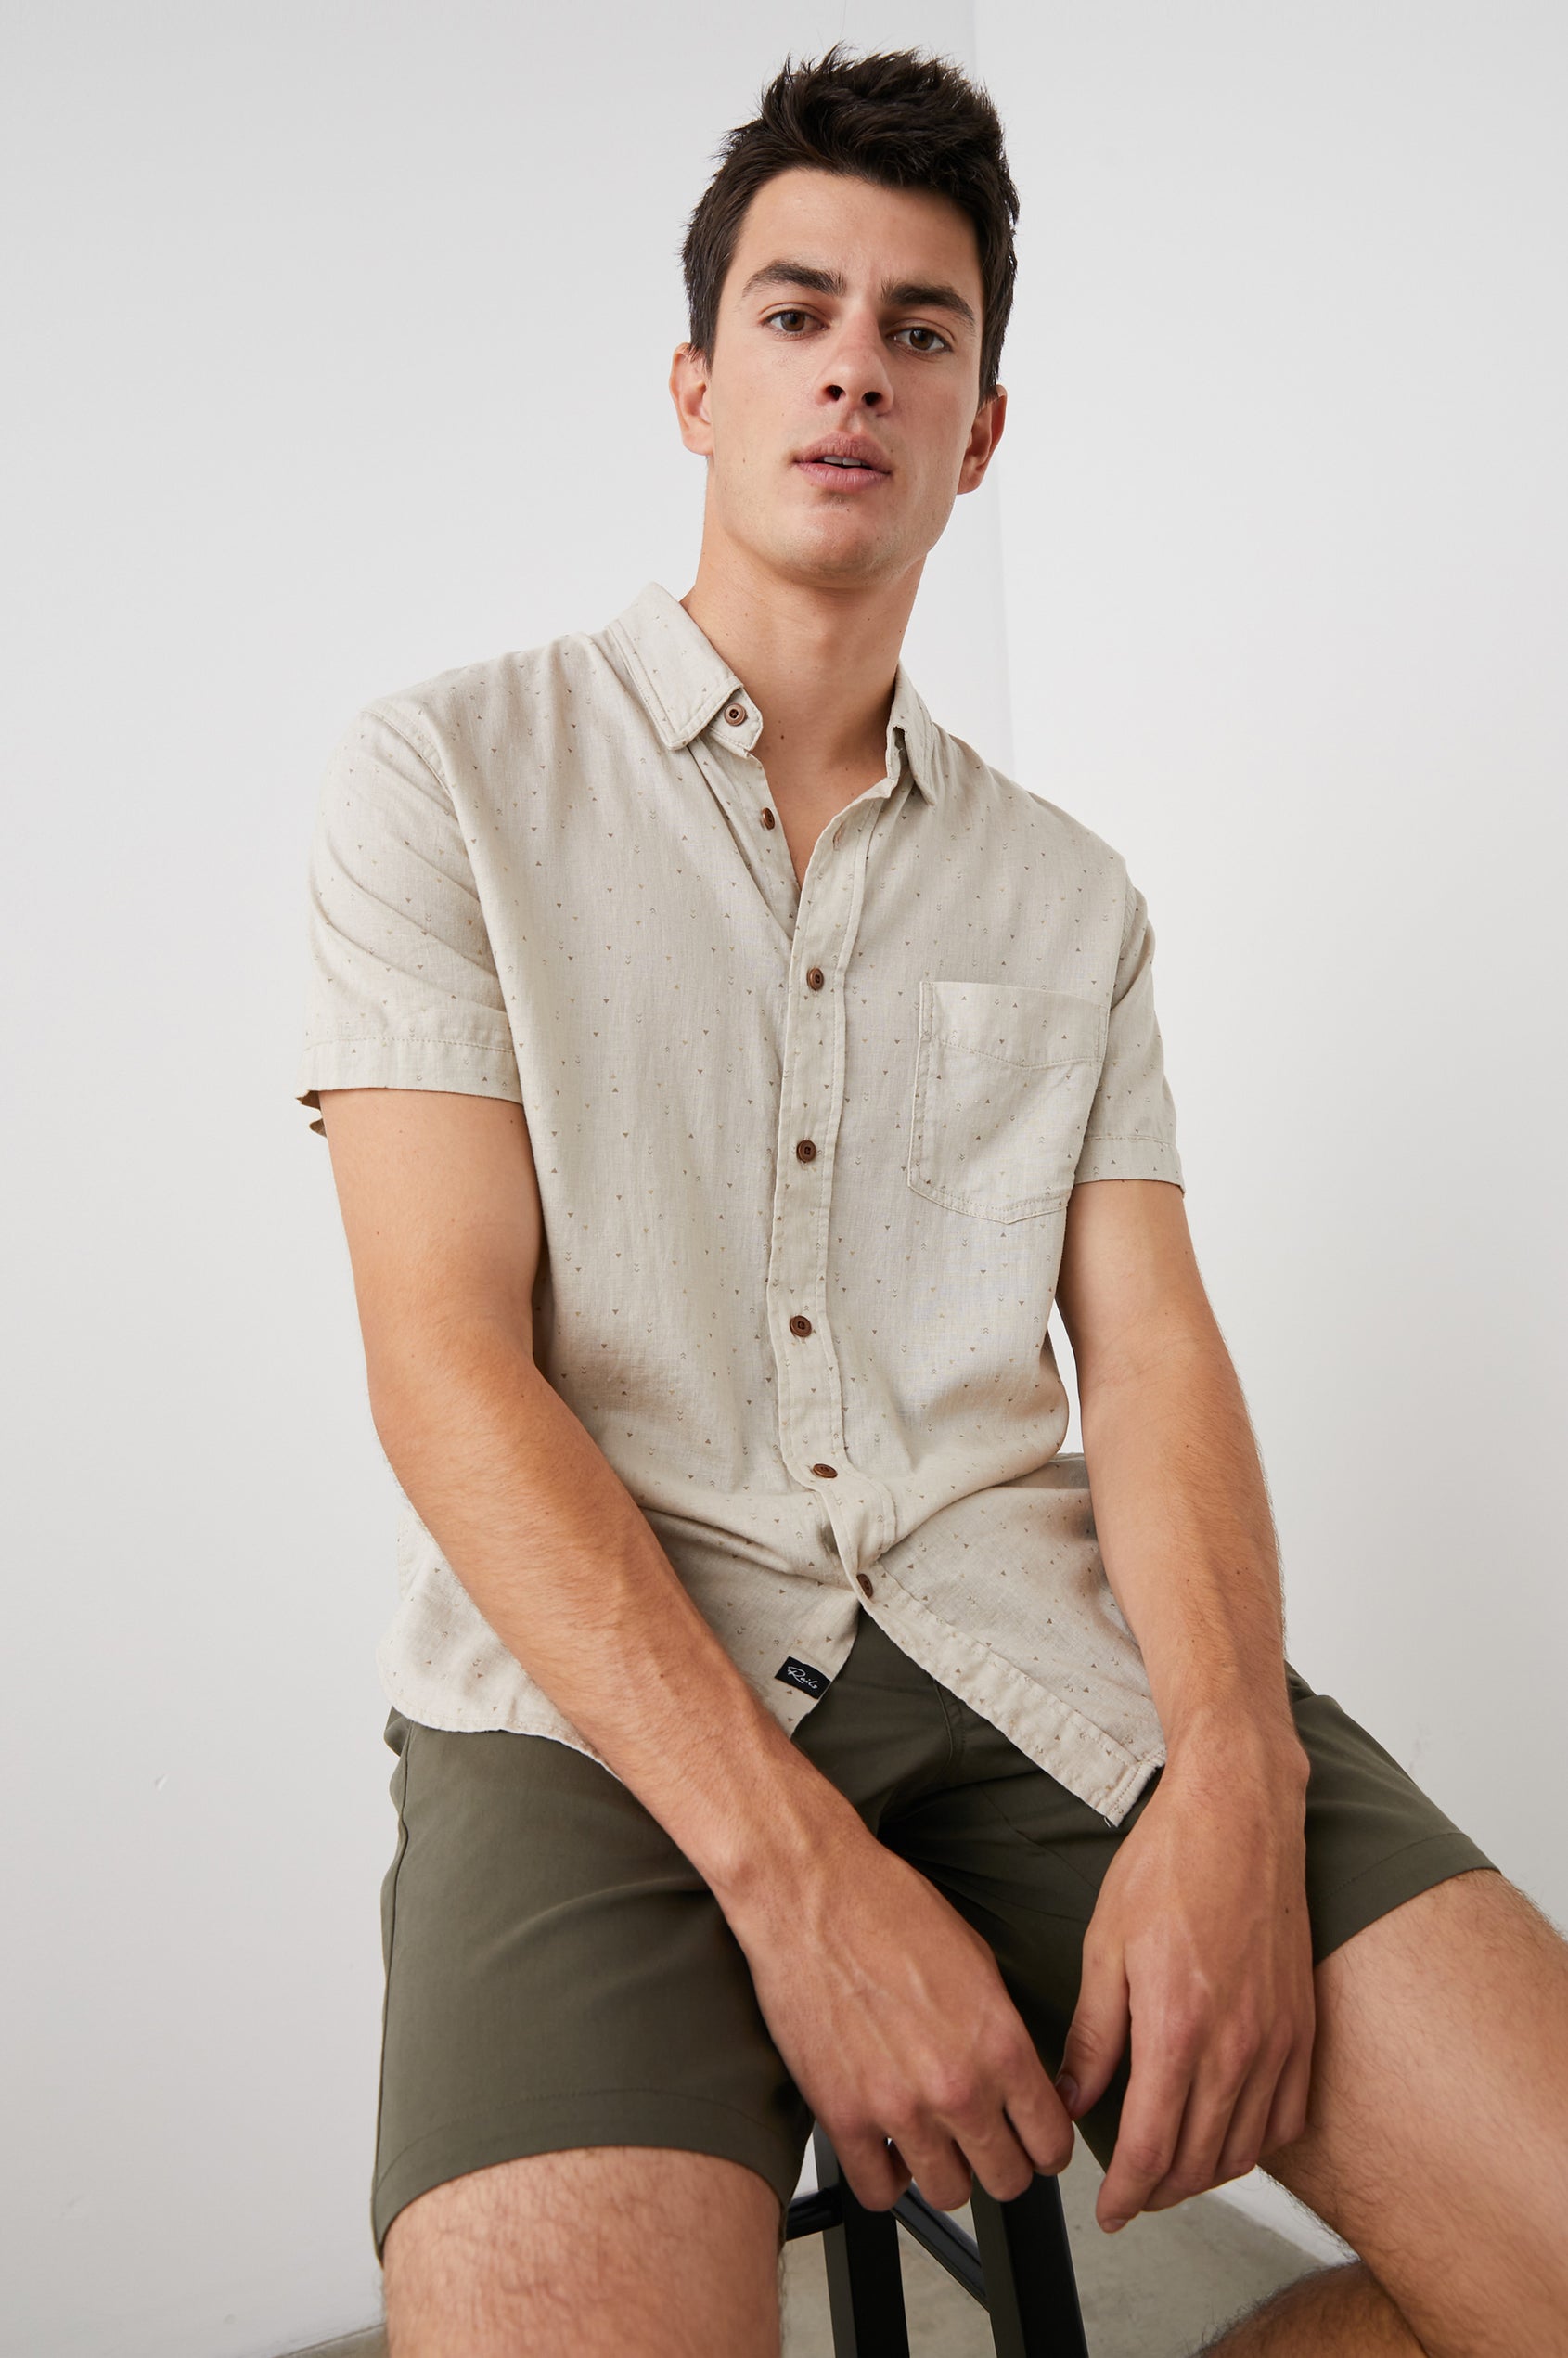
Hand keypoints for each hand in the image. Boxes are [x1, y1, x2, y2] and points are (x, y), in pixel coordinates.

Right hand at [727, 1827, 1074, 2213]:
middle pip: (1006, 2178)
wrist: (811, 1894)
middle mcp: (957, 2086)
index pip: (1050, 2140)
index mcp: (1000, 2044)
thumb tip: (1015, 2077)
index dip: (1046, 2146)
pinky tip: (886, 2148)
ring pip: (948, 2192)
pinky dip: (887, 2178)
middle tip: (986, 2144)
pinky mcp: (841, 2115)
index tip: (1034, 2143)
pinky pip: (878, 2191)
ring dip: (946, 2172)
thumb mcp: (976, 1960)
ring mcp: (899, 2108)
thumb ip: (1001, 2033)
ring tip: (933, 2142)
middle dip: (1003, 2164)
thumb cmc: (887, 1909)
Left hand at [1055, 1739, 1315, 2234]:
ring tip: (1172, 2171)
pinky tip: (1230, 2133)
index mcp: (1178, 2028)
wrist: (1239, 1814)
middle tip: (1131, 2196)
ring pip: (1247, 2148)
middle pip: (1201, 2162)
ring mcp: (1279, 2038)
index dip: (1126, 2194)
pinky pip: (1289, 2115)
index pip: (1152, 2149)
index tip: (1108, 2210)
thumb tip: (1075, 2098)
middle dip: (1161, 2192)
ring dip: (1208, 2175)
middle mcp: (1237, 2045)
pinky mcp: (1303, 2024)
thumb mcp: (1105, 1946)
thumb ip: (1093, 2035)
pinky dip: (1257, 2141)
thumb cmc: (1170, 1864)